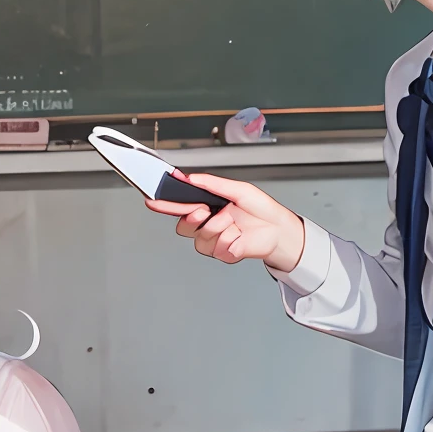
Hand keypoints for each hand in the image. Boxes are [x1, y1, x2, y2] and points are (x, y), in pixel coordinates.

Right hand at [143, 171, 307, 274]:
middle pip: (183, 228)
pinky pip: (217, 249)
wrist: (279, 229)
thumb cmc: (261, 209)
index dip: (163, 204)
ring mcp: (215, 241)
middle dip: (192, 219)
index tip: (152, 200)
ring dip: (218, 228)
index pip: (179, 207)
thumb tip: (189, 178)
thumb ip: (212, 183)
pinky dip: (230, 240)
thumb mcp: (237, 189)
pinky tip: (239, 236)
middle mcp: (208, 225)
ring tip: (233, 222)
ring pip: (200, 239)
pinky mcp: (224, 254)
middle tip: (205, 210)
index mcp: (207, 207)